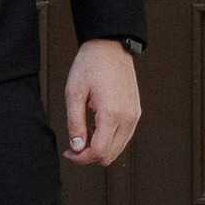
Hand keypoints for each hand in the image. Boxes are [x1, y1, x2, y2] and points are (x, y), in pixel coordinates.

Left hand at [62, 40, 140, 167]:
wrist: (110, 46)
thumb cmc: (90, 65)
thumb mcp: (74, 93)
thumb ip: (74, 123)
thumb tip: (76, 147)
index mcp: (112, 114)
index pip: (99, 152)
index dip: (81, 158)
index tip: (69, 152)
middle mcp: (128, 118)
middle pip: (110, 156)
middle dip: (89, 155)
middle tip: (74, 145)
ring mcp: (134, 116)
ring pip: (118, 149)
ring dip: (100, 148)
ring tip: (85, 132)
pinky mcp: (135, 112)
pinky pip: (123, 137)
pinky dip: (109, 139)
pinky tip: (96, 126)